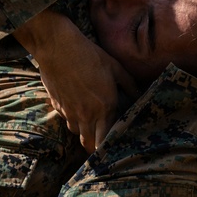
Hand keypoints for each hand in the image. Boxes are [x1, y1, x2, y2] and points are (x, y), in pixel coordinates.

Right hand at [17, 11, 137, 152]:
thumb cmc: (89, 56)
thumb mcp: (115, 68)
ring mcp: (69, 112)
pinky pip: (66, 119)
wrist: (57, 48)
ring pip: (76, 132)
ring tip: (90, 121)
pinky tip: (76, 105)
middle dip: (95, 146)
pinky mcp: (57, 106)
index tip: (113, 147)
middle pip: (88, 144)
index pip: (104, 142)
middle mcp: (85, 115)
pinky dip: (72, 117)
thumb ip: (129, 85)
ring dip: (83, 130)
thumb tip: (139, 95)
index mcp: (103, 109)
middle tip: (101, 141)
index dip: (108, 148)